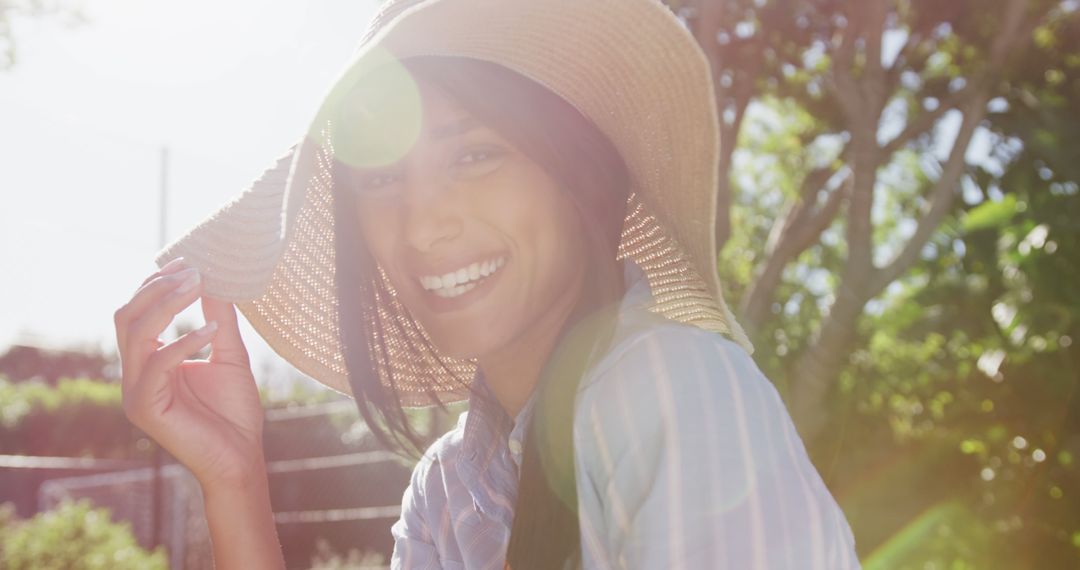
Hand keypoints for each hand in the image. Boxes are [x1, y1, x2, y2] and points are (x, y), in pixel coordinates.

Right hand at [114, 257, 265, 489]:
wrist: (241, 456)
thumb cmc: (235, 411)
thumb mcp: (229, 354)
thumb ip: (219, 319)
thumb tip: (214, 279)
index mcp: (150, 361)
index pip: (138, 312)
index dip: (158, 284)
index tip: (189, 263)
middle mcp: (136, 374)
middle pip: (126, 316)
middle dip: (157, 288)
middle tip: (193, 271)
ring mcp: (136, 391)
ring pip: (135, 334)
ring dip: (167, 305)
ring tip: (198, 287)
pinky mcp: (145, 408)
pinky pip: (156, 364)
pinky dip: (183, 342)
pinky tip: (211, 332)